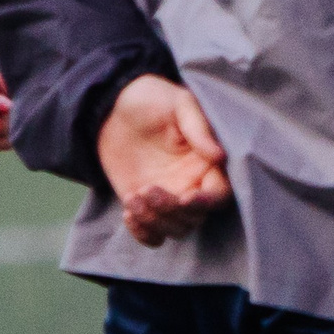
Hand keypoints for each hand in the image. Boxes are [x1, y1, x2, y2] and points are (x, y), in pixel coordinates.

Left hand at [97, 75, 231, 246]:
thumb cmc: (152, 99)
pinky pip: (153, 234)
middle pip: (195, 217)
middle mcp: (192, 184)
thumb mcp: (178, 104)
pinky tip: (128, 212)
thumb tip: (220, 156)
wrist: (113, 107)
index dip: (205, 202)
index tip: (184, 197)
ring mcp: (169, 197)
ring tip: (134, 197)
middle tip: (147, 190)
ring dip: (154, 221)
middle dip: (171, 211)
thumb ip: (198, 129)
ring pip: (175, 229)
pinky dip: (142, 233)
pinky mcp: (146, 206)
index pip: (219, 194)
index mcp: (206, 163)